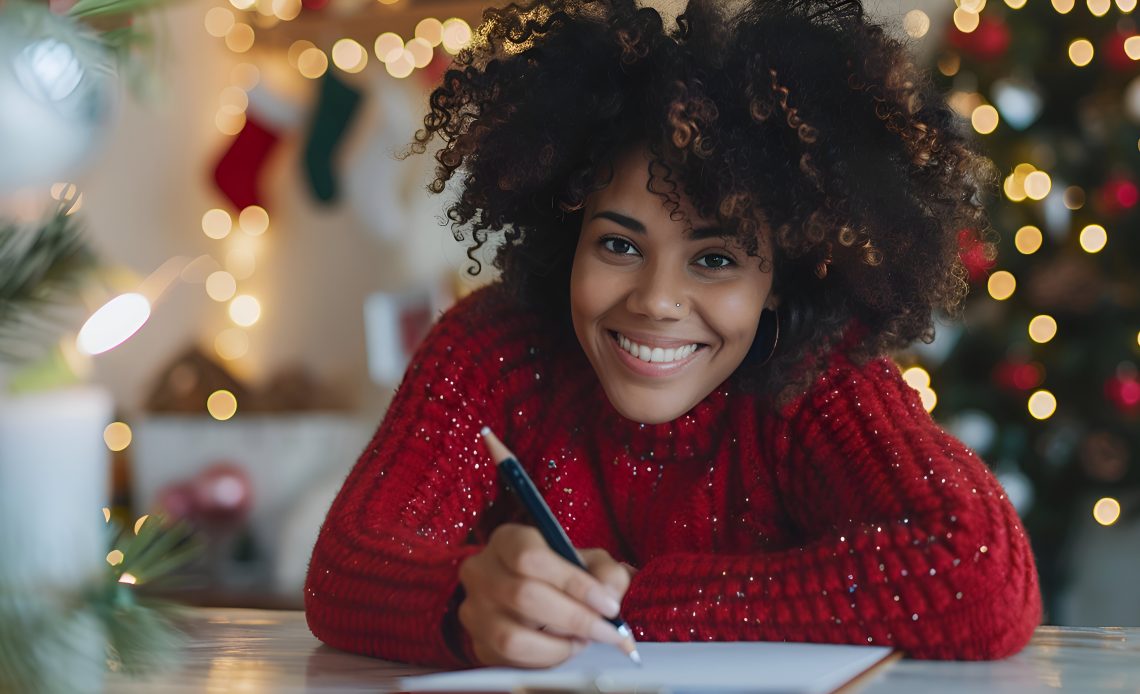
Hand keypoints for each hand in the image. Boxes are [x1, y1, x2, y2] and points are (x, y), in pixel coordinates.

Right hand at [457, 523, 633, 667]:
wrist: (537, 597)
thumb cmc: (562, 575)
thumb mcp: (589, 562)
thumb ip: (606, 573)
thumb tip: (609, 596)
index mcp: (508, 540)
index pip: (531, 557)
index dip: (573, 582)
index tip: (607, 604)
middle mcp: (482, 571)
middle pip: (523, 595)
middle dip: (574, 618)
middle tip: (606, 631)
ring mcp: (475, 609)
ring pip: (512, 635)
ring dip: (558, 644)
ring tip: (582, 640)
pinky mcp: (479, 643)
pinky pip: (510, 660)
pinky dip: (545, 659)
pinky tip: (564, 648)